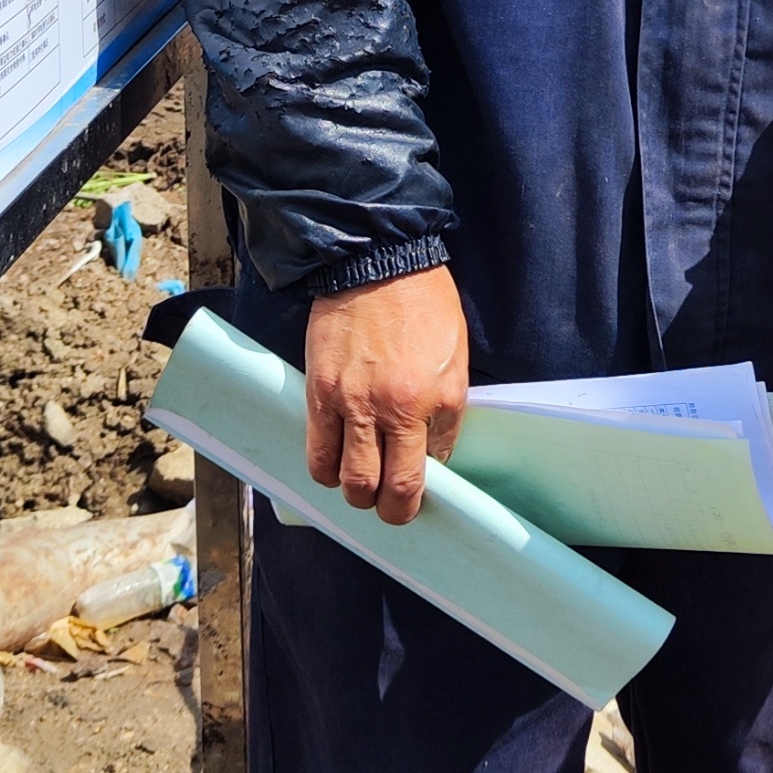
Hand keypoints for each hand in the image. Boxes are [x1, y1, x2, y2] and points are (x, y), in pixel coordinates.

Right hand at [301, 264, 468, 525]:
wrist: (380, 262)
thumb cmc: (425, 307)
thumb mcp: (456, 361)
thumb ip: (445, 413)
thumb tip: (432, 457)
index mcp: (433, 401)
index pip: (422, 476)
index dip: (416, 501)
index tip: (414, 500)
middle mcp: (392, 409)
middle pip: (382, 490)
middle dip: (386, 509)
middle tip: (388, 505)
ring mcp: (352, 403)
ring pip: (346, 479)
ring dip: (354, 492)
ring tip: (360, 483)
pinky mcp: (320, 391)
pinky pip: (316, 451)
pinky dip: (325, 469)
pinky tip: (333, 464)